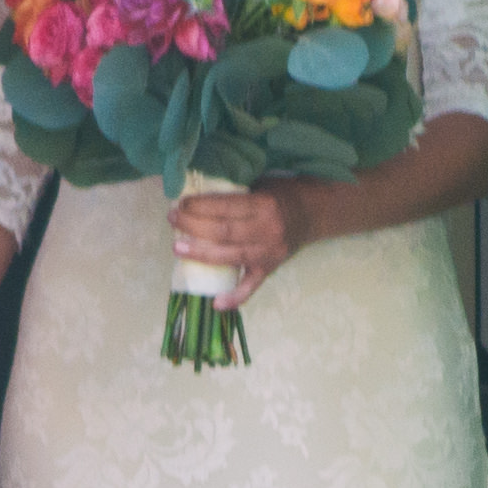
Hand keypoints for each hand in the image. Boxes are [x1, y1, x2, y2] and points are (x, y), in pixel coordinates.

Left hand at [165, 184, 305, 307]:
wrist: (313, 213)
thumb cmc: (282, 194)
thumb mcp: (261, 184)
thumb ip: (235, 190)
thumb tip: (198, 192)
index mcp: (264, 205)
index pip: (225, 207)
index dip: (200, 206)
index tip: (181, 203)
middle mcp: (267, 230)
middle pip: (223, 232)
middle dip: (193, 226)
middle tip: (173, 219)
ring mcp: (269, 253)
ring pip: (230, 256)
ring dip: (201, 254)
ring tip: (178, 249)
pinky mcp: (270, 269)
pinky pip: (251, 286)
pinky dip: (235, 297)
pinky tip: (216, 303)